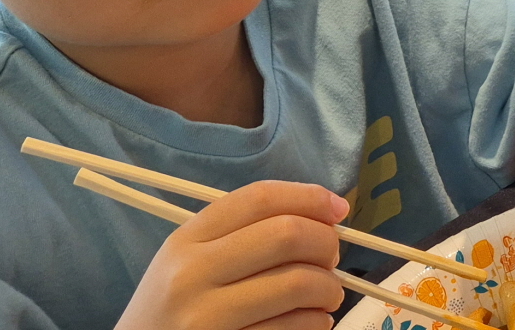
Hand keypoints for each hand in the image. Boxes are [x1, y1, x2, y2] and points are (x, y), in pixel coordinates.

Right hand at [113, 181, 346, 329]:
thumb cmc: (176, 309)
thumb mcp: (190, 262)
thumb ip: (243, 234)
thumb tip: (325, 214)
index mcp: (186, 240)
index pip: (259, 199)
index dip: (310, 197)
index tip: (338, 209)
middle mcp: (192, 274)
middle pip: (285, 235)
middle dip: (326, 244)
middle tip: (332, 259)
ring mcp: (207, 318)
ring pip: (298, 284)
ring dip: (329, 288)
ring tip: (327, 295)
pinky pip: (294, 328)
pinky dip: (317, 322)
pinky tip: (313, 322)